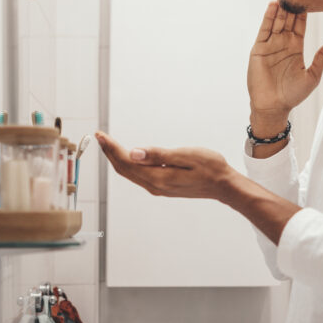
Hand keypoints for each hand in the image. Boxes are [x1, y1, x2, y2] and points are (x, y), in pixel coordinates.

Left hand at [95, 131, 235, 200]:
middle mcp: (154, 186)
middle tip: (99, 136)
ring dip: (117, 158)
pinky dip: (128, 164)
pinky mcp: (162, 186)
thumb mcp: (186, 156)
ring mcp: (158, 188)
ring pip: (130, 173)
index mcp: (158, 178)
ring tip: (107, 144)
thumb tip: (133, 153)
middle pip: (124, 169)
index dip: (111, 148)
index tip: (101, 135)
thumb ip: (159, 155)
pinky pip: (138, 175)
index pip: (126, 162)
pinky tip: (127, 156)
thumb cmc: (210, 168)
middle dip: (110, 152)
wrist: (224, 186)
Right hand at [247, 1, 322, 118]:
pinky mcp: (259, 48)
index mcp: (296, 46)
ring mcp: (270, 44)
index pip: (300, 23)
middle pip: (288, 17)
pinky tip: (273, 5)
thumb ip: (322, 56)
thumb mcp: (313, 75)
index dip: (305, 9)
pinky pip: (265, 29)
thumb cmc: (292, 94)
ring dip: (280, 5)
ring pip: (276, 20)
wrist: (274, 107)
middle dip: (292, 1)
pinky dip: (269, 17)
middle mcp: (283, 42)